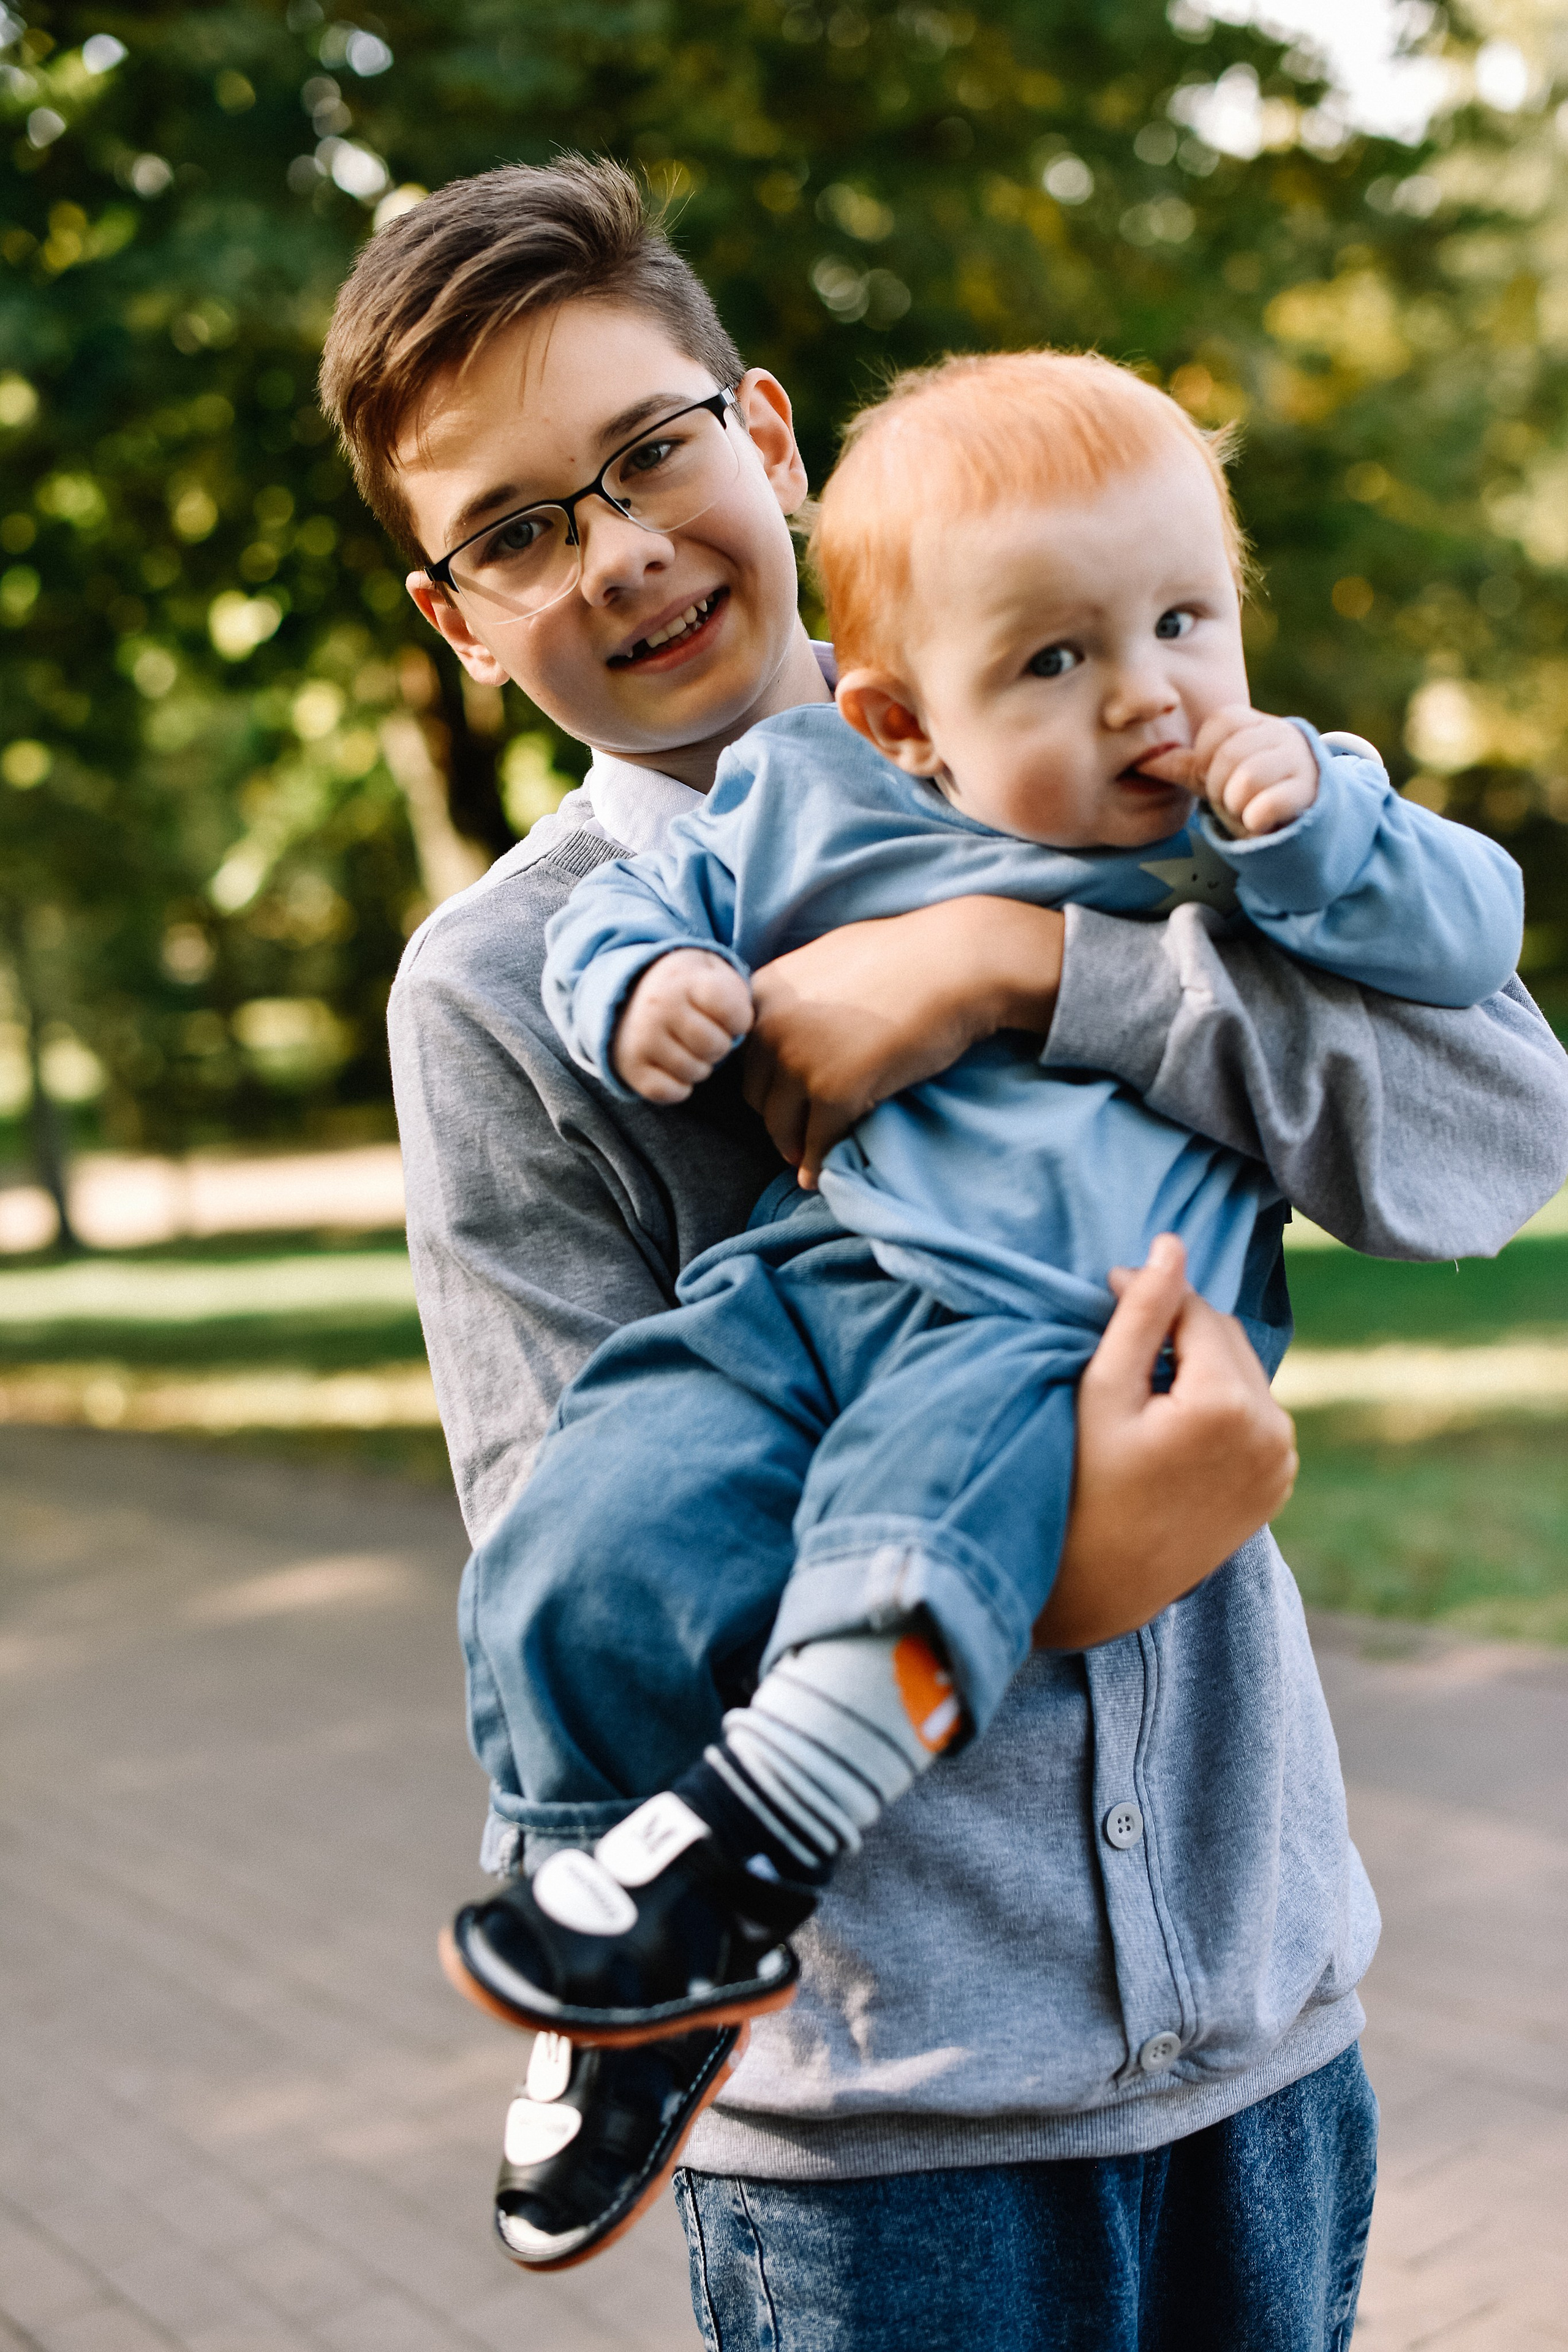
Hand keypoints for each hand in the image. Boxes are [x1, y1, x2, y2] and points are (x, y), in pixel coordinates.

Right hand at [612, 950, 754, 1102]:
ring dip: (700, 1067)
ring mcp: (642, 1038)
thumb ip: (735, 992)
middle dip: (720, 1046)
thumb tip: (741, 1030)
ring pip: (694, 1072)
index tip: (728, 1017)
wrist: (629, 994)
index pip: (732, 1012)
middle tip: (707, 1036)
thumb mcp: (711, 971)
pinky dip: (679, 1088)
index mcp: (685, 980)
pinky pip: (671, 1093)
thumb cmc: (686, 988)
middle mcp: (659, 1007)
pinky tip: (675, 1068)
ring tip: (690, 1049)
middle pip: (715, 1046)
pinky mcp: (631, 1066)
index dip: (739, 1021)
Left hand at [744, 896, 1064, 1186]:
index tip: (782, 1101)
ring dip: (793, 1147)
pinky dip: (818, 1163)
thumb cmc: (906, 955)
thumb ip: (799, 995)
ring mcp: (799, 1060)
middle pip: (757, 1095)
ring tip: (804, 1163)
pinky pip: (818, 1141)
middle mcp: (769, 1027)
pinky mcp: (835, 1092)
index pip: (747, 1055)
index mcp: (761, 992)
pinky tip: (820, 1176)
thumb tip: (791, 1025)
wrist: (955, 963)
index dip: (767, 1084)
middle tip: (793, 1138)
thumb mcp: (829, 960)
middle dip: (777, 1118)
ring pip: (781, 1124)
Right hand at [1034, 1235, 1297, 1649]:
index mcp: (1229, 1404)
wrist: (1103, 1586)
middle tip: (1120, 1351)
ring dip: (1199, 1365)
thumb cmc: (1085, 1484)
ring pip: (1241, 1373)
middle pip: (1224, 1338)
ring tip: (1145, 1392)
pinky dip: (1219, 1405)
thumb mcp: (1103, 1390)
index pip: (1196, 1311)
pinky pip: (1253, 1414)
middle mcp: (1273, 1430)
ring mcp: (1282, 1461)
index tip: (1106, 1293)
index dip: (1148, 1295)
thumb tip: (1173, 1242)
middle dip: (1177, 1331)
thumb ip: (1142, 1312)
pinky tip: (1173, 1428)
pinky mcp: (1279, 1483)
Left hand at [1140, 706, 1317, 837]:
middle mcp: (1281, 734)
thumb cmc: (1249, 793)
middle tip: (1229, 800)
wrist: (1299, 819)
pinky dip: (1255, 820)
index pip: (1221, 723)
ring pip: (1247, 779)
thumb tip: (1142, 761)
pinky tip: (1259, 822)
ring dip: (1237, 805)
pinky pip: (1267, 805)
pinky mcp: (1309, 792)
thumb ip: (1186, 766)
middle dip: (1220, 787)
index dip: (1207, 756)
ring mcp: (1299, 760)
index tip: (1212, 777)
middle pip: (1231, 754)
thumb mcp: (1216, 777)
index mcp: (1255, 723)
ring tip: (1246, 809)